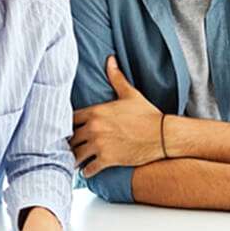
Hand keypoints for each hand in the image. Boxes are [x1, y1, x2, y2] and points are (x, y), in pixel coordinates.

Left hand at [71, 56, 164, 176]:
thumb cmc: (147, 114)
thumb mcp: (130, 94)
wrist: (162, 135)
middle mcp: (94, 128)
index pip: (70, 119)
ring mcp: (99, 145)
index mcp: (96, 112)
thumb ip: (116, 77)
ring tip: (75, 161)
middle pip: (70, 138)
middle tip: (69, 147)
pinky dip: (87, 171)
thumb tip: (110, 59)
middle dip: (70, 143)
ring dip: (75, 158)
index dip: (67, 125)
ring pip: (76, 155)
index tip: (68, 130)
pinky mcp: (107, 160)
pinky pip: (88, 169)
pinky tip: (88, 170)